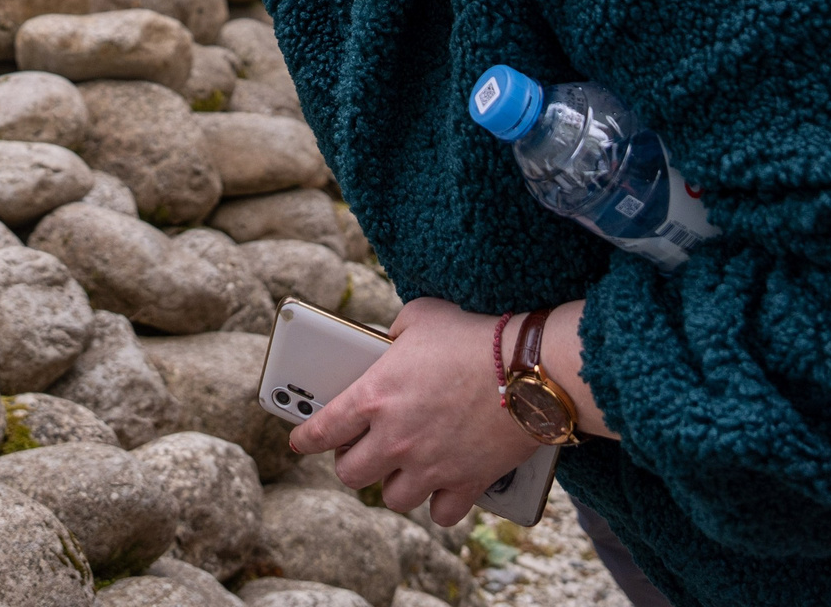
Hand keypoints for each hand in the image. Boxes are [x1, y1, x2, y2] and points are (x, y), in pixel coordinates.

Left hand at [288, 298, 558, 526]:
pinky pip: (441, 514)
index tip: (299, 442)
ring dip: (394, 484)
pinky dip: (440, 503)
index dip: (304, 438)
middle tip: (361, 451)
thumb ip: (392, 335)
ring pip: (393, 499)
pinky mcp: (466, 483)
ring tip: (403, 468)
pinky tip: (442, 486)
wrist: (531, 366)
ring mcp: (431, 465)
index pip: (322, 429)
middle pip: (351, 474)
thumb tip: (387, 343)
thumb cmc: (474, 333)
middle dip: (351, 463)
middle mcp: (396, 438)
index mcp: (374, 395)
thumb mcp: (419, 317)